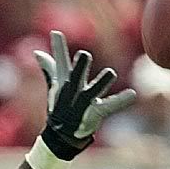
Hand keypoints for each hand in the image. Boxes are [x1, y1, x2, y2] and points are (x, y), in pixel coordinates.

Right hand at [35, 30, 135, 159]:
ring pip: (94, 90)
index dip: (59, 48)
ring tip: (110, 72)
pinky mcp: (95, 113)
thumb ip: (50, 68)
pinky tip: (132, 94)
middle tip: (83, 55)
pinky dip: (121, 101)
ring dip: (102, 82)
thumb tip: (37, 52)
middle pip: (76, 75)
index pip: (60, 62)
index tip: (56, 33)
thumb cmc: (61, 106)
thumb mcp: (55, 87)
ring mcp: (84, 103)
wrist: (62, 135)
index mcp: (64, 83)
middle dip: (80, 67)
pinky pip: (109, 105)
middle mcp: (73, 91)